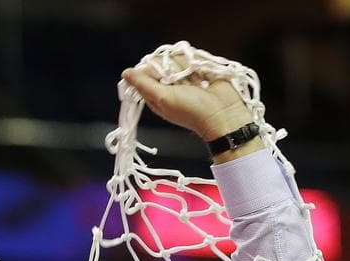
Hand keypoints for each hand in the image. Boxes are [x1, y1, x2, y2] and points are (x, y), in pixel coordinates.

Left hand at [122, 60, 251, 140]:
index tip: (161, 73)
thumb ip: (144, 85)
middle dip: (172, 67)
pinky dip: (200, 63)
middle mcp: (169, 86)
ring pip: (180, 58)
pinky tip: (205, 74)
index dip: (151, 68)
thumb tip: (125, 73)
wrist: (223, 114)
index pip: (145, 72)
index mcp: (157, 95)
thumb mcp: (163, 98)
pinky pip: (195, 57)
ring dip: (188, 66)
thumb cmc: (192, 110)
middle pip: (163, 62)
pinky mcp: (201, 71)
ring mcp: (186, 77)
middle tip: (182, 80)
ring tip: (197, 80)